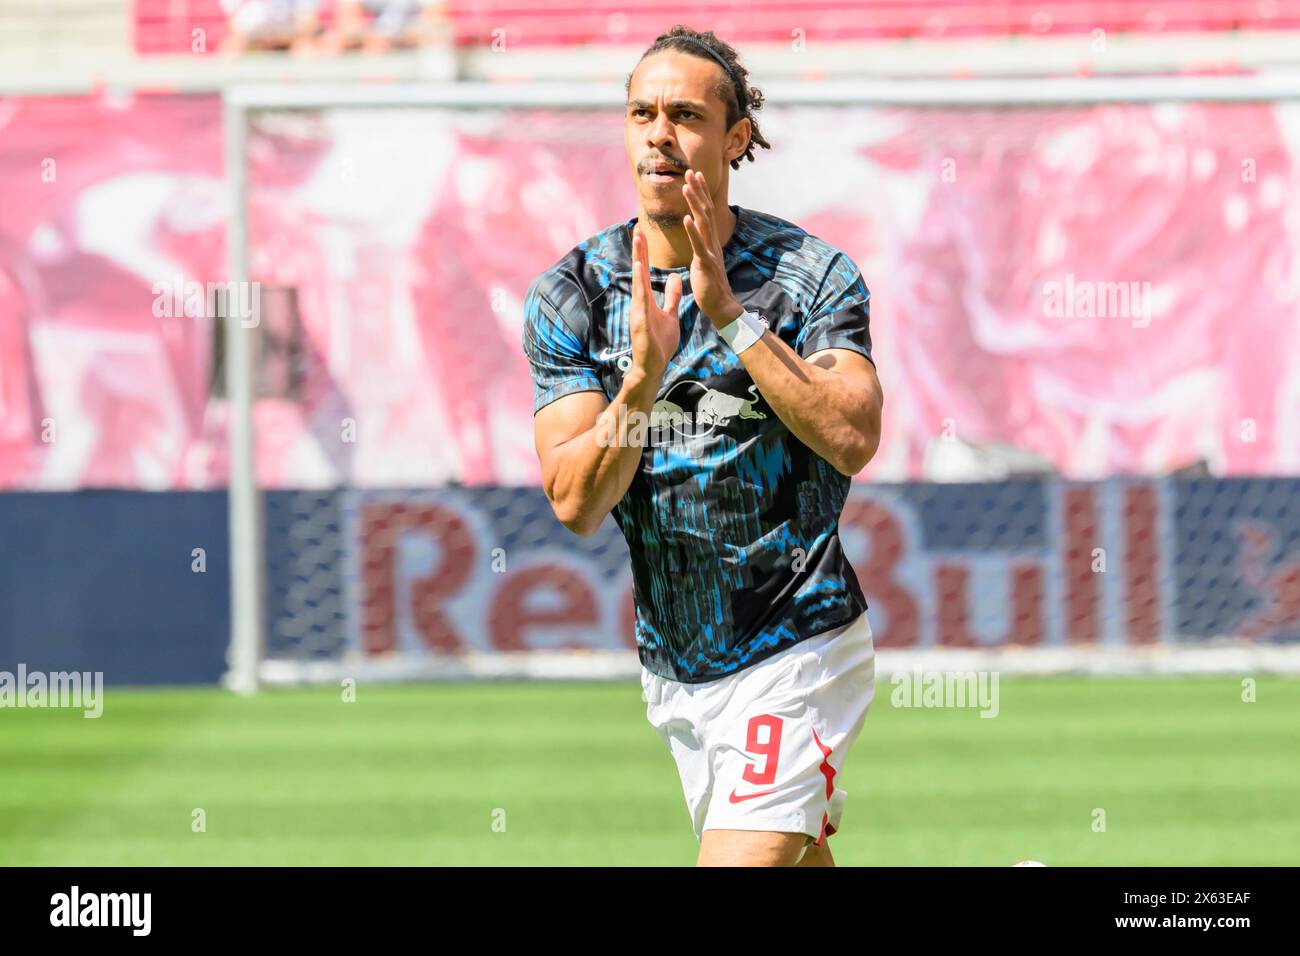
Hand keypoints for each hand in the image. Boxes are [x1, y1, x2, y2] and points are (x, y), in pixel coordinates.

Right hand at [628, 227, 682, 384]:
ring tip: (638, 242)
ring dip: (637, 261)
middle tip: (637, 228)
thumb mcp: (670, 314)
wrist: (653, 366)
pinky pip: (640, 301)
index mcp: (646, 300)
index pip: (645, 272)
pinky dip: (640, 285)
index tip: (642, 233)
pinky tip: (640, 270)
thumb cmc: (660, 342)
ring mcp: (637, 311)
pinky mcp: (639, 323)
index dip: (644, 252)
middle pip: (639, 271)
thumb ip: (672, 296)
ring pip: (637, 282)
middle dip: (639, 250)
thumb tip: (676, 277)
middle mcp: (640, 302)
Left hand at [681, 169, 742, 327]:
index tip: (695, 175)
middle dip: (698, 190)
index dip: (701, 193)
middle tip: (691, 171)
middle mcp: (712, 242)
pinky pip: (698, 245)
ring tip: (686, 186)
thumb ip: (701, 245)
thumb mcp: (704, 259)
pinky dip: (692, 231)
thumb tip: (697, 234)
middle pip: (705, 211)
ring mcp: (710, 251)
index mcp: (709, 241)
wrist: (720, 305)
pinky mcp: (706, 263)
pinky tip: (686, 218)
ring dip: (694, 203)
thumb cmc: (710, 284)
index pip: (705, 212)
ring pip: (702, 223)